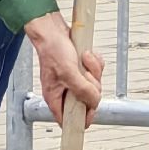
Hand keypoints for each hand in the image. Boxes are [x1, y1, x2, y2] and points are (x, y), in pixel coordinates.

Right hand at [24, 11, 103, 128]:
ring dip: (92, 70)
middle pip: (87, 101)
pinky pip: (95, 72)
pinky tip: (85, 55)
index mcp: (55, 97)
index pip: (69, 119)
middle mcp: (65, 91)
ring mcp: (74, 80)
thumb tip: (94, 101)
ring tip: (83, 60)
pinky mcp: (81, 70)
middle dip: (90, 85)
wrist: (53, 29)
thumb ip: (82, 90)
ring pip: (94, 85)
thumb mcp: (68, 72)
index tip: (90, 109)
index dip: (82, 117)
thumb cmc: (52, 49)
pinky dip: (94, 63)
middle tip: (84, 74)